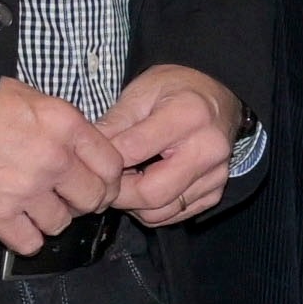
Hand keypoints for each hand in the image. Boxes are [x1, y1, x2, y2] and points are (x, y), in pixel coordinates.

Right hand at [0, 77, 122, 253]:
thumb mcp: (29, 97)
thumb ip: (62, 125)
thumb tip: (85, 148)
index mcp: (64, 125)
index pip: (112, 164)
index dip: (109, 177)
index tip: (101, 181)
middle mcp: (52, 159)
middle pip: (93, 199)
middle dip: (84, 200)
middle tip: (69, 197)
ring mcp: (25, 189)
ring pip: (61, 223)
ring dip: (51, 218)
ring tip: (35, 204)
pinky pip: (29, 243)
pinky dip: (25, 237)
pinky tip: (17, 222)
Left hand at [104, 65, 242, 230]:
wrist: (214, 93)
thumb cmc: (175, 89)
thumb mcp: (139, 93)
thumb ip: (113, 125)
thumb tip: (86, 153)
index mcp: (189, 116)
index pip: (134, 152)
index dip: (106, 160)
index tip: (93, 160)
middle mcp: (208, 149)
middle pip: (152, 194)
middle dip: (119, 193)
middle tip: (104, 181)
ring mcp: (216, 174)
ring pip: (162, 211)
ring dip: (134, 204)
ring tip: (125, 181)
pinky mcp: (216, 191)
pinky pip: (176, 214)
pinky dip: (153, 208)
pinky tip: (145, 186)